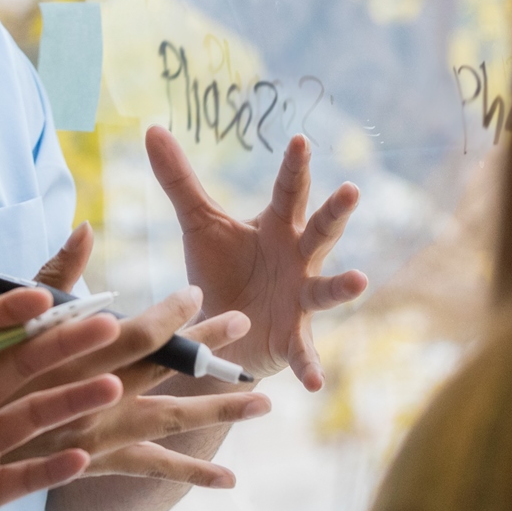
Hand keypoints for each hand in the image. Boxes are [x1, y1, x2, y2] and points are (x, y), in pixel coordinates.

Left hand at [0, 289, 121, 510]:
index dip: (15, 313)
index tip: (47, 300)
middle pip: (24, 369)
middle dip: (64, 347)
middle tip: (107, 330)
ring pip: (36, 418)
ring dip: (73, 402)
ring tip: (111, 389)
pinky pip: (29, 476)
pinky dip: (56, 468)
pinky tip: (83, 456)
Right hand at [8, 253, 271, 485]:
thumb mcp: (12, 320)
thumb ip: (55, 274)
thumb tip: (86, 227)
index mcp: (78, 359)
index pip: (137, 334)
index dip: (171, 315)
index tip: (200, 294)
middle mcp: (98, 396)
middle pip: (165, 370)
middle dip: (208, 348)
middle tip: (246, 323)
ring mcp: (102, 433)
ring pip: (172, 421)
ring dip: (220, 411)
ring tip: (265, 403)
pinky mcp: (100, 463)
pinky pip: (152, 470)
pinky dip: (190, 473)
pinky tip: (229, 480)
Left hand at [146, 128, 367, 389]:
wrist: (222, 329)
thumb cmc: (222, 268)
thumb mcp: (200, 223)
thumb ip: (180, 179)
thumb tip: (152, 128)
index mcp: (277, 226)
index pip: (287, 189)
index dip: (294, 165)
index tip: (300, 139)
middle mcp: (298, 258)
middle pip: (320, 230)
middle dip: (335, 212)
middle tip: (350, 189)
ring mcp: (301, 298)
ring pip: (326, 288)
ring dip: (343, 286)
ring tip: (359, 280)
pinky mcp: (294, 336)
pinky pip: (305, 351)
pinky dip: (310, 365)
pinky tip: (314, 382)